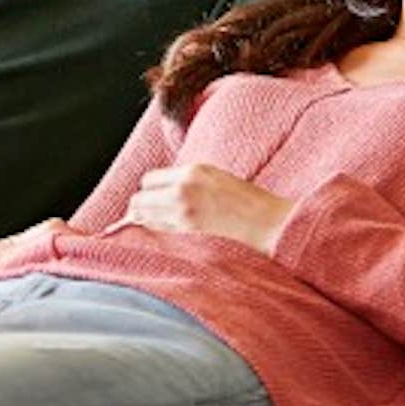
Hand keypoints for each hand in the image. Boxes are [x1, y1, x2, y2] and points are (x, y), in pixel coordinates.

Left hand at [123, 163, 292, 253]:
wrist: (266, 222)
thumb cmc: (246, 200)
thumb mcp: (213, 176)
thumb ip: (185, 179)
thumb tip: (158, 189)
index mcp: (191, 172)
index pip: (148, 179)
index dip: (151, 188)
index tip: (156, 195)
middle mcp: (182, 190)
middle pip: (138, 200)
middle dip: (142, 205)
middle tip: (152, 212)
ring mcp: (183, 214)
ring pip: (143, 218)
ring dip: (145, 220)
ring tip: (158, 223)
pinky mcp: (187, 234)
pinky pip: (157, 232)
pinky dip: (156, 232)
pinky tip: (167, 232)